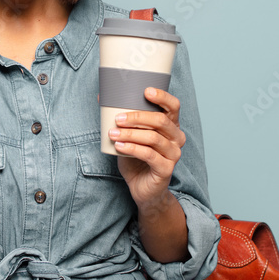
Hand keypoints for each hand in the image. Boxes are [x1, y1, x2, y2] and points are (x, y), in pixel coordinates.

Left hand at [108, 87, 185, 209]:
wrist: (142, 189)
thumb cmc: (136, 159)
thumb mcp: (129, 136)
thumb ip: (123, 120)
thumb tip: (102, 97)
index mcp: (171, 126)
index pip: (173, 106)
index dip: (162, 97)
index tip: (146, 91)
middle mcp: (176, 138)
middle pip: (160, 121)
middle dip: (137, 117)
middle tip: (118, 118)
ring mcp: (173, 154)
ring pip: (153, 138)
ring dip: (130, 133)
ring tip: (113, 133)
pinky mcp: (166, 169)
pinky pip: (149, 155)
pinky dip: (132, 149)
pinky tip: (119, 146)